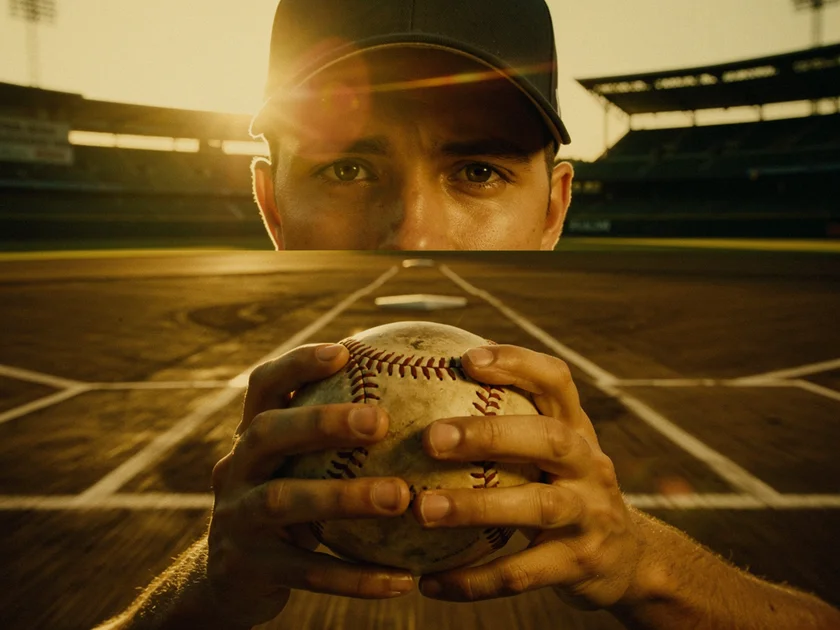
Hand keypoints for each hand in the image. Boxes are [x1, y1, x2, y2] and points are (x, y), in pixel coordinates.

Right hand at [207, 344, 414, 627]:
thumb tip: (418, 395)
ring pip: (283, 500)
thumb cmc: (289, 508)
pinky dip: (353, 576)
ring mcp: (234, 518)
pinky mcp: (246, 567)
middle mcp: (235, 469)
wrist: (229, 581)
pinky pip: (306, 571)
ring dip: (344, 496)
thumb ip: (336, 439)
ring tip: (402, 496)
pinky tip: (402, 580)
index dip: (298, 363)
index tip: (346, 350)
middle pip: (266, 433)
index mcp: (251, 437)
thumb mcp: (298, 469)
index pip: (264, 386)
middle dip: (320, 421)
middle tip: (380, 420)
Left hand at [412, 345, 643, 607]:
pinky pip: (524, 574)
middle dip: (491, 434)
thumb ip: (506, 424)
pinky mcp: (580, 564)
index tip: (468, 359)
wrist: (629, 559)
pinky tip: (431, 582)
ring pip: (538, 506)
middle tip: (431, 437)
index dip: (517, 364)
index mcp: (575, 428)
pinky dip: (476, 580)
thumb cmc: (564, 489)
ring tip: (423, 510)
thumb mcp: (550, 453)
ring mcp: (590, 515)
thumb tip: (421, 384)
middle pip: (548, 438)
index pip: (556, 381)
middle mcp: (589, 464)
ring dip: (478, 507)